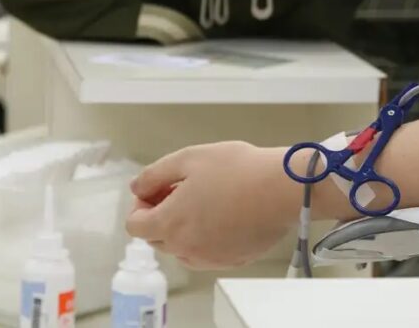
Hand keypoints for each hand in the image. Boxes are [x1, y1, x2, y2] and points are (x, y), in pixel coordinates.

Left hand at [126, 142, 296, 269]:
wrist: (283, 189)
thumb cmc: (238, 169)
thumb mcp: (189, 158)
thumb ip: (153, 174)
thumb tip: (136, 188)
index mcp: (170, 222)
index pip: (135, 225)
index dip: (141, 205)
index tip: (159, 189)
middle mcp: (185, 247)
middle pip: (157, 238)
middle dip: (162, 215)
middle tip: (184, 190)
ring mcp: (209, 257)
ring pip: (181, 248)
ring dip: (183, 229)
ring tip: (205, 202)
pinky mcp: (232, 260)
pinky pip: (206, 253)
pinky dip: (205, 238)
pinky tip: (224, 215)